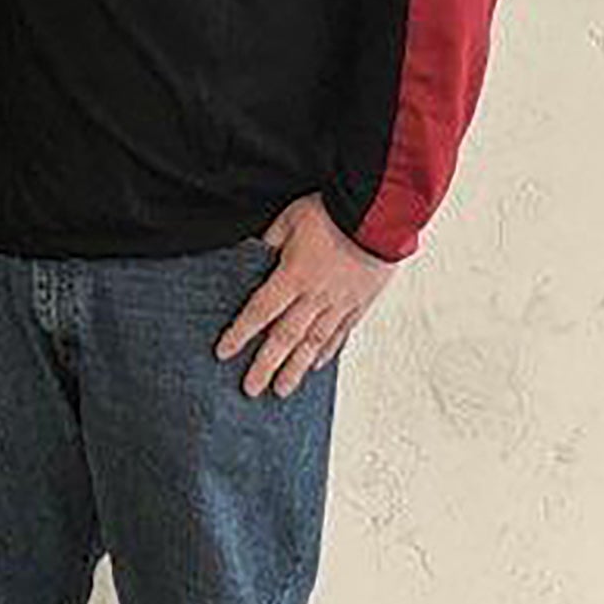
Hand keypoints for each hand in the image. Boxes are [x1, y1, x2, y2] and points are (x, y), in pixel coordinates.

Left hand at [215, 194, 394, 399]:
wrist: (380, 215)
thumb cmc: (335, 213)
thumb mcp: (291, 217)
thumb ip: (270, 239)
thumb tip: (253, 251)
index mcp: (293, 276)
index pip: (259, 311)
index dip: (240, 334)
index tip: (224, 352)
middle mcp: (314, 297)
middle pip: (284, 338)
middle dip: (264, 366)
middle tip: (250, 389)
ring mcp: (339, 304)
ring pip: (312, 344)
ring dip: (294, 369)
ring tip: (281, 390)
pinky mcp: (358, 304)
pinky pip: (340, 334)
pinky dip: (327, 352)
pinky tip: (316, 365)